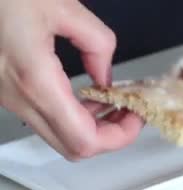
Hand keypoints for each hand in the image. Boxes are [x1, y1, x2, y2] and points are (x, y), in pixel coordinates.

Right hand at [0, 0, 143, 160]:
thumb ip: (97, 43)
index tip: (136, 117)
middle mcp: (18, 98)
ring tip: (114, 104)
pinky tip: (88, 98)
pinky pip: (45, 119)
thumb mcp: (62, 6)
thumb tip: (106, 77)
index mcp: (36, 80)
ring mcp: (9, 99)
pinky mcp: (6, 93)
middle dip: (110, 136)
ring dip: (92, 128)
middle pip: (73, 148)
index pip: (84, 139)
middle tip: (130, 113)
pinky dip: (72, 117)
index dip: (119, 137)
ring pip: (58, 137)